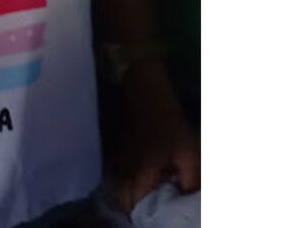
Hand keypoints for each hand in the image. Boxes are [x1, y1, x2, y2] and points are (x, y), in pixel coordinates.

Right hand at [110, 62, 199, 211]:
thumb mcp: (189, 153)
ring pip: (121, 188)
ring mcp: (118, 160)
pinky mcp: (118, 151)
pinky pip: (120, 175)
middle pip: (126, 200)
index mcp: (140, 176)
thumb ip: (190, 180)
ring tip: (152, 194)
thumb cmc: (169, 123)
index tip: (163, 212)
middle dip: (139, 206)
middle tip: (158, 204)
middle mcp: (123, 171)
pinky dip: (130, 182)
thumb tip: (188, 198)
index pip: (137, 207)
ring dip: (133, 194)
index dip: (148, 214)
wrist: (145, 93)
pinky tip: (145, 178)